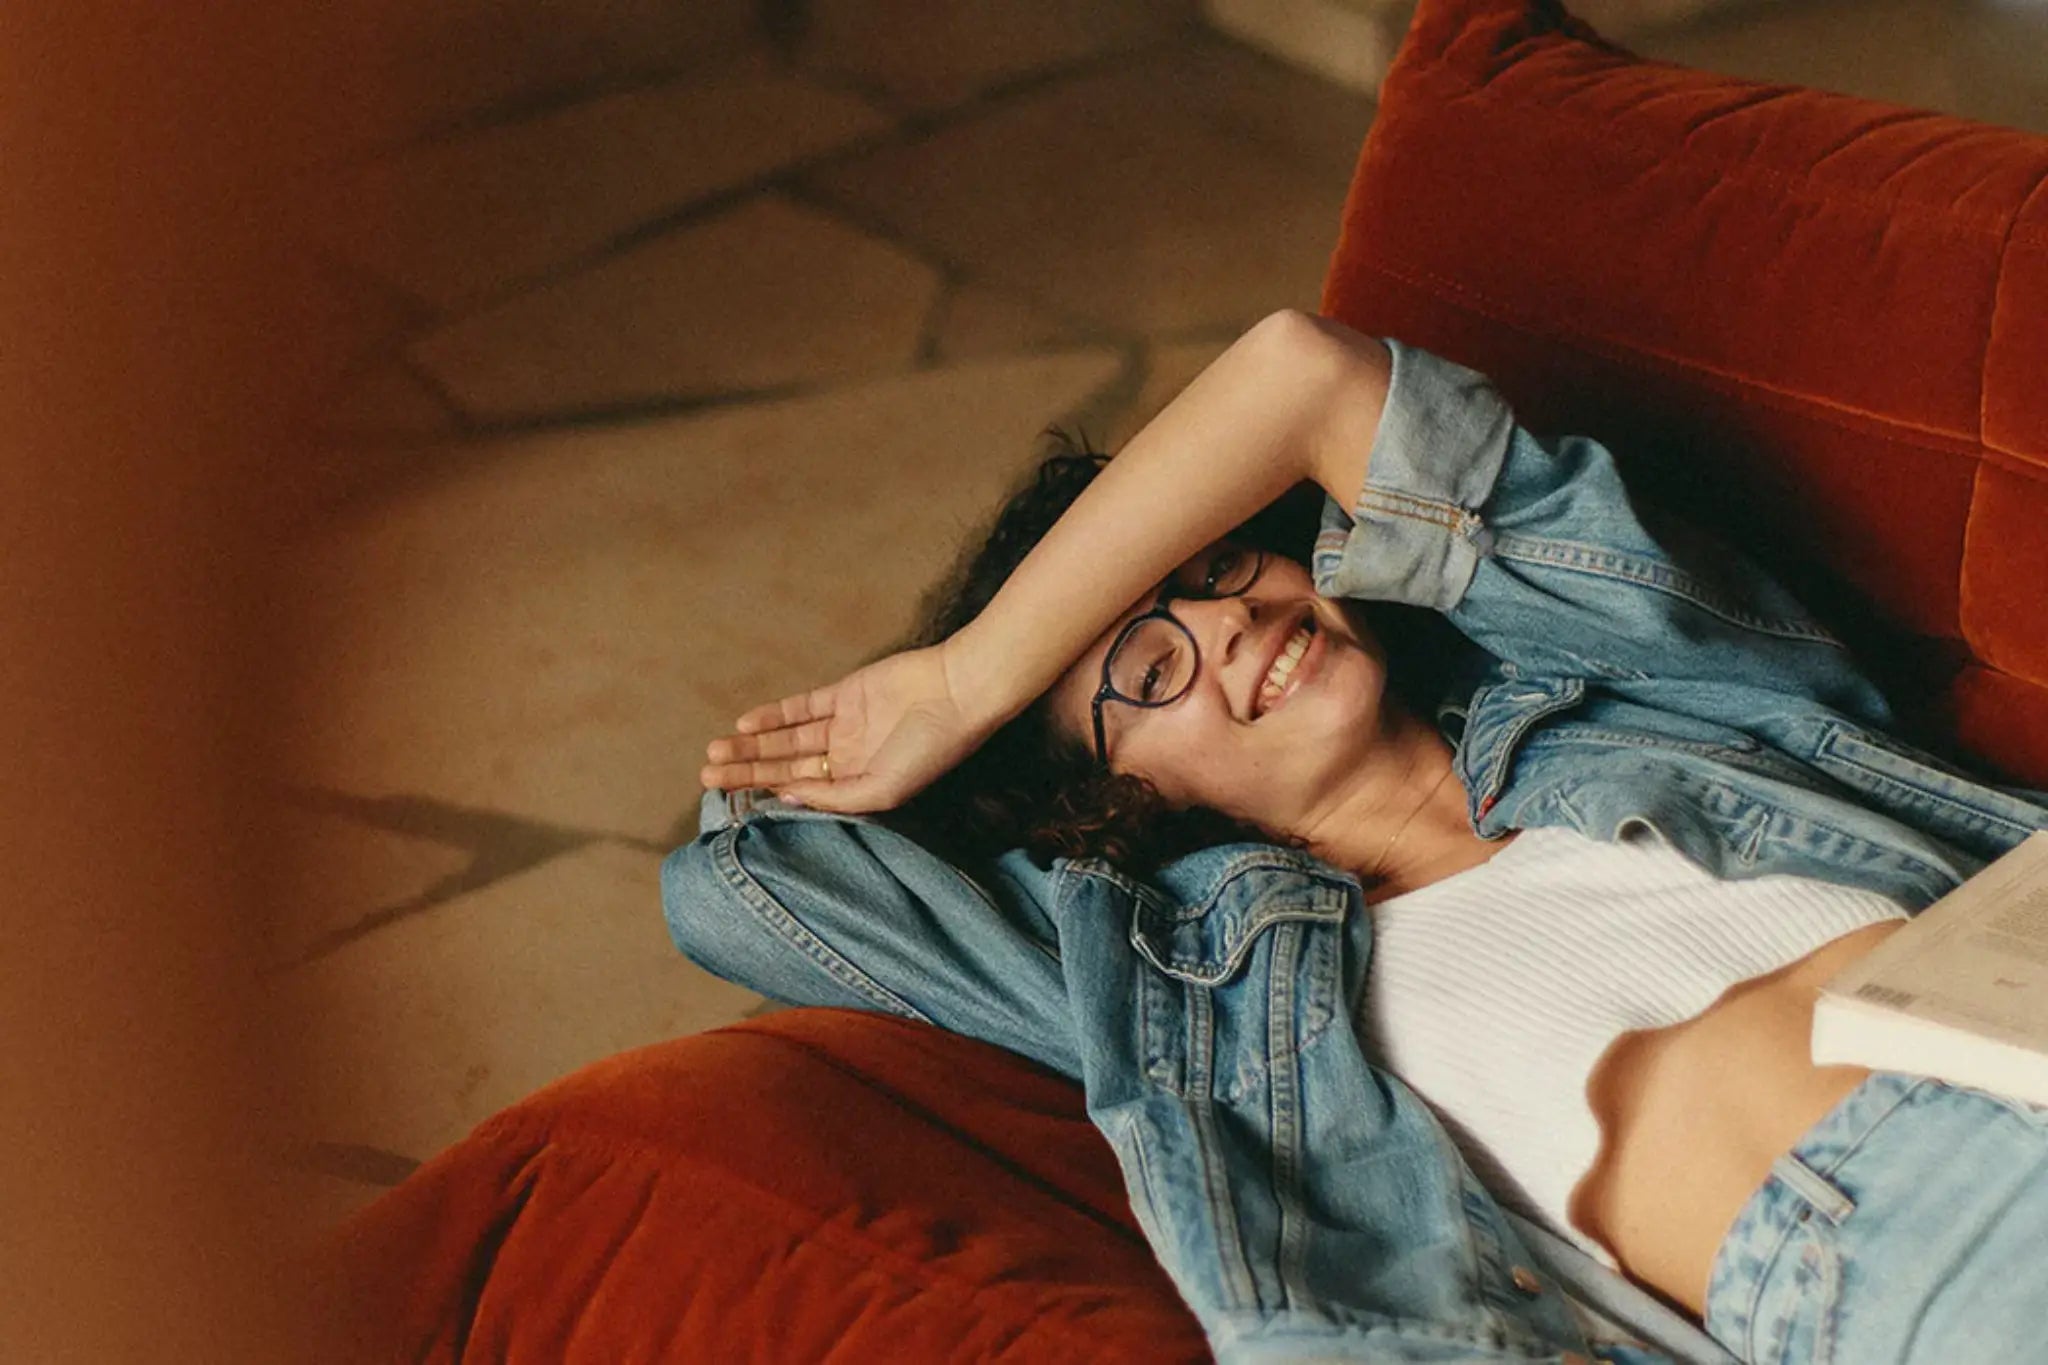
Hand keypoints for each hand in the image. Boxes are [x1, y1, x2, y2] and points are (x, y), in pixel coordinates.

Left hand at [698, 644, 992, 813]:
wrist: (956, 692)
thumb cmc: (929, 750)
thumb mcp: (883, 789)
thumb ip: (836, 798)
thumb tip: (788, 799)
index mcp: (860, 786)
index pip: (803, 793)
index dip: (767, 795)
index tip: (731, 800)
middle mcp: (849, 758)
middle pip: (787, 767)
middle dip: (748, 772)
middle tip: (706, 777)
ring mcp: (846, 725)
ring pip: (788, 739)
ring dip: (753, 745)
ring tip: (715, 753)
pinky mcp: (846, 694)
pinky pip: (803, 707)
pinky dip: (774, 715)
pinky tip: (746, 724)